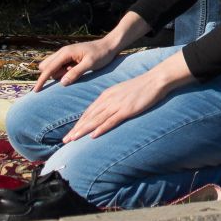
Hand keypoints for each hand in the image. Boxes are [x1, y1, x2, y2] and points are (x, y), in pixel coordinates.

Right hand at [34, 38, 118, 91]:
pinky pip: (60, 67)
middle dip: (53, 75)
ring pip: (53, 67)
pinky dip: (64, 71)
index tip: (35, 91)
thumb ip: (76, 73)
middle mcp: (62, 52)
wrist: (110, 45)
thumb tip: (61, 82)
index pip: (48, 69)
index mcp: (66, 53)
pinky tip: (77, 69)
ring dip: (60, 73)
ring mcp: (65, 54)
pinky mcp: (69, 57)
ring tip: (77, 70)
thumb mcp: (90, 64)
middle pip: (46, 67)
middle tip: (71, 73)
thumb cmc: (102, 54)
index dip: (41, 80)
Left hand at [63, 51, 190, 141]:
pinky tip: (93, 135)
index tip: (70, 133)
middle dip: (76, 129)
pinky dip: (101, 128)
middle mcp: (109, 100)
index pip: (89, 112)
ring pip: (96, 120)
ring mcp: (117, 105)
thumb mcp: (123, 91)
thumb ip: (113, 101)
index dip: (78, 123)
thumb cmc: (142, 86)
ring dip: (83, 130)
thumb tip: (106, 112)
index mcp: (107, 95)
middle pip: (89, 117)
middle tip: (65, 141)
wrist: (156, 79)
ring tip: (72, 140)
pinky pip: (112, 120)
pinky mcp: (127, 109)